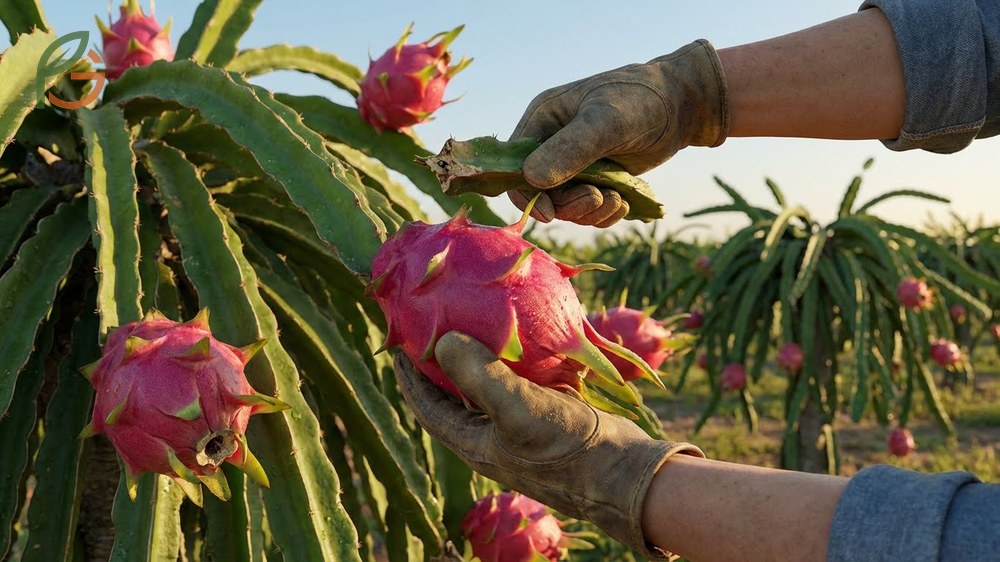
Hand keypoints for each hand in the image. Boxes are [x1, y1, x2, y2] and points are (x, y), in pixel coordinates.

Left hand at [394, 331, 702, 558]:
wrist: (628, 476)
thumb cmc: (568, 448)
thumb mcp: (518, 409)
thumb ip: (479, 376)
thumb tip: (443, 340)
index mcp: (476, 444)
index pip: (428, 408)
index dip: (410, 377)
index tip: (399, 343)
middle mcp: (495, 438)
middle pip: (456, 395)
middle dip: (444, 362)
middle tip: (436, 323)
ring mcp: (526, 428)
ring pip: (494, 387)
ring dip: (485, 356)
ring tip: (479, 319)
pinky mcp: (554, 417)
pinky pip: (528, 382)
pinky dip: (523, 358)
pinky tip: (529, 331)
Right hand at [507, 39, 728, 225]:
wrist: (681, 105)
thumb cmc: (640, 101)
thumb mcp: (604, 122)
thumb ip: (570, 149)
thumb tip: (531, 179)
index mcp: (542, 121)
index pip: (514, 166)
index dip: (526, 193)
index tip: (550, 213)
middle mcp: (551, 145)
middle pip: (541, 193)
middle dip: (569, 204)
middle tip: (598, 198)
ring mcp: (573, 165)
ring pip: (566, 206)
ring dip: (589, 211)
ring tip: (617, 200)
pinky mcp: (595, 180)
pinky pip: (587, 210)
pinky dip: (604, 213)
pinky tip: (623, 203)